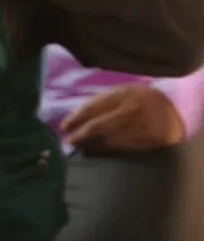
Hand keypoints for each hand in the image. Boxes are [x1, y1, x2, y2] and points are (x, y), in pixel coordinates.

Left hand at [65, 83, 186, 151]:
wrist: (176, 109)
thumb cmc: (144, 98)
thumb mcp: (124, 91)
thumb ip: (104, 101)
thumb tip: (78, 115)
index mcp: (123, 94)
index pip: (93, 108)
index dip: (76, 118)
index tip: (64, 126)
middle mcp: (130, 110)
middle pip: (98, 126)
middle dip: (80, 135)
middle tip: (69, 140)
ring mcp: (139, 126)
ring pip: (108, 139)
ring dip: (90, 144)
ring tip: (79, 147)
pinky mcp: (147, 140)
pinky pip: (121, 146)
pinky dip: (105, 148)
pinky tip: (95, 149)